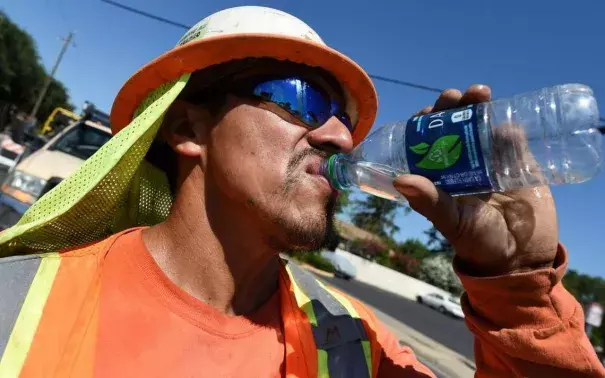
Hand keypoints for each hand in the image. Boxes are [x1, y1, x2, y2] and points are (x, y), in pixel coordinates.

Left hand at [393, 85, 557, 275]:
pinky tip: (506, 123)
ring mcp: (490, 158)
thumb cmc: (479, 242)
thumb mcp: (452, 222)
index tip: (425, 112)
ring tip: (479, 94)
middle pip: (453, 124)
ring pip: (480, 123)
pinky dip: (508, 125)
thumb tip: (398, 179)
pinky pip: (512, 136)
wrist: (524, 255)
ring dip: (478, 105)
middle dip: (451, 106)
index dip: (425, 123)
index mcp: (439, 174)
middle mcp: (462, 161)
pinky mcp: (518, 159)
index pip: (426, 140)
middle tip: (453, 97)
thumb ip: (429, 202)